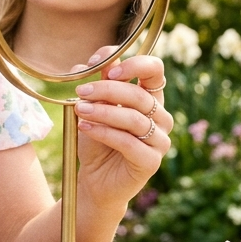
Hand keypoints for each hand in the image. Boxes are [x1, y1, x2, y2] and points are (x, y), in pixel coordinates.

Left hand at [72, 53, 170, 209]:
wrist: (95, 179)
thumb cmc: (97, 140)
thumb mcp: (94, 108)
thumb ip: (97, 85)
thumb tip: (89, 62)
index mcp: (150, 98)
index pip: (155, 70)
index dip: (134, 64)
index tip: (105, 67)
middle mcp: (161, 117)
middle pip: (139, 95)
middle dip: (107, 90)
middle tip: (81, 92)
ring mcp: (160, 140)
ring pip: (134, 118)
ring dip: (103, 112)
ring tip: (79, 109)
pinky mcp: (151, 161)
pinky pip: (128, 142)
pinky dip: (104, 132)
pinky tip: (85, 127)